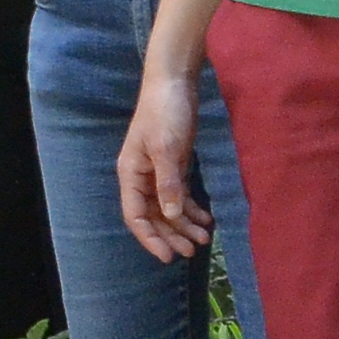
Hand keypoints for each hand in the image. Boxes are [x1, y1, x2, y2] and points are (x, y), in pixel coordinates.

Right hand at [119, 70, 212, 263]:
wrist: (174, 81)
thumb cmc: (166, 112)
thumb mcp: (166, 148)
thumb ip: (168, 183)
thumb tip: (172, 215)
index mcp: (131, 174)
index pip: (135, 216)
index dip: (150, 238)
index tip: (168, 256)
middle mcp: (142, 177)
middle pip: (154, 216)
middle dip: (171, 235)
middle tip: (192, 252)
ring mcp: (158, 172)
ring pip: (169, 208)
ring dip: (185, 225)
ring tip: (204, 239)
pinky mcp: (174, 164)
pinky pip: (180, 195)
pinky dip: (192, 208)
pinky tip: (206, 219)